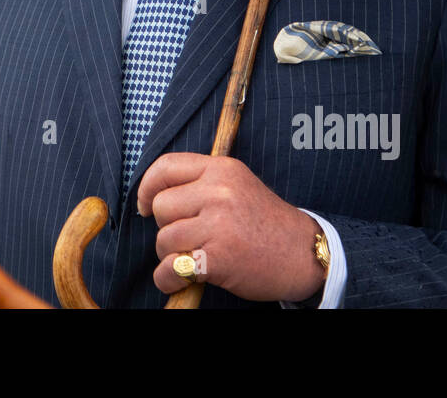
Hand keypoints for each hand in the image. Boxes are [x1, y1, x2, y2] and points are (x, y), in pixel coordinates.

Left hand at [137, 153, 324, 301]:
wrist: (302, 253)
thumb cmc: (265, 222)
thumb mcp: (237, 185)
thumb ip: (201, 182)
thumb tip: (153, 193)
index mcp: (221, 169)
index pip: (165, 167)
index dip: (146, 187)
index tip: (144, 205)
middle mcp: (218, 192)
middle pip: (160, 206)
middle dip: (166, 226)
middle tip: (187, 236)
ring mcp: (219, 225)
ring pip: (163, 239)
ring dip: (170, 254)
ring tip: (192, 256)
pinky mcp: (218, 258)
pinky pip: (171, 268)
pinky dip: (169, 279)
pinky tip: (181, 279)